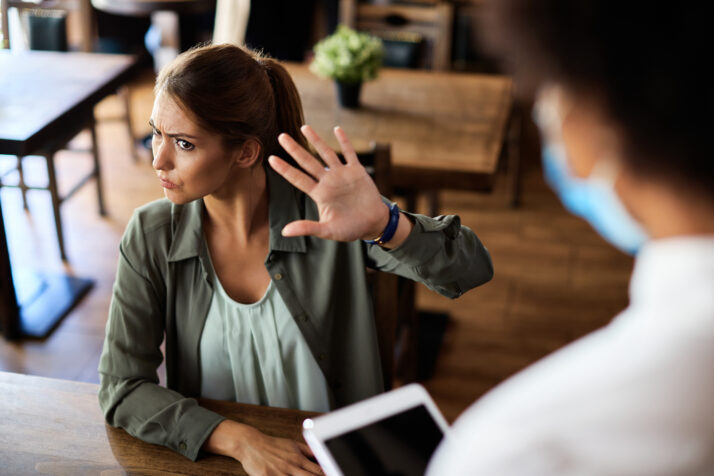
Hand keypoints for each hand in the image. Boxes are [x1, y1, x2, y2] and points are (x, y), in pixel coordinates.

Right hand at [203, 420, 322, 474]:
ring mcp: (280, 474)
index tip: (334, 474)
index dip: (327, 474)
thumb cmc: (272, 445)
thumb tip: (320, 454)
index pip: (318, 470)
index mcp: (298, 458)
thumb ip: (307, 451)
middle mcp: (291, 467)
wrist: (251, 444)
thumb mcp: (292, 444)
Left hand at [268, 125, 390, 241]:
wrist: (373, 224)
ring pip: (326, 154)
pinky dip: (344, 142)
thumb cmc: (350, 229)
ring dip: (316, 141)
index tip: (271, 159)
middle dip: (295, 149)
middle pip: (308, 162)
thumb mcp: (328, 231)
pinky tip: (337, 129)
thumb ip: (307, 228)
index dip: (285, 169)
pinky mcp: (357, 172)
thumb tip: (284, 232)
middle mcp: (328, 181)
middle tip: (281, 136)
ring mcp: (342, 175)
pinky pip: (349, 154)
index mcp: (319, 194)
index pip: (298, 179)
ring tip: (304, 127)